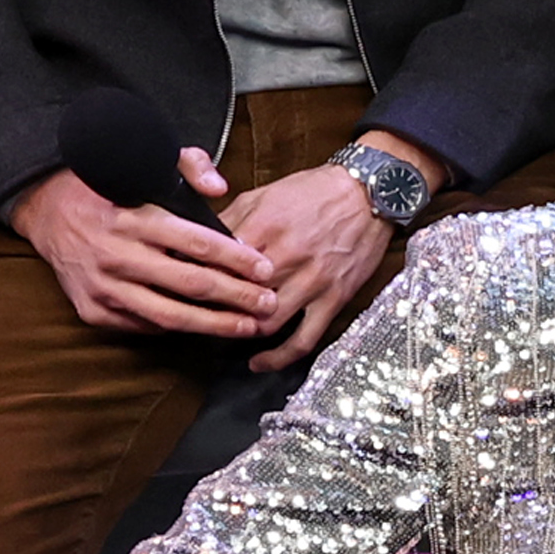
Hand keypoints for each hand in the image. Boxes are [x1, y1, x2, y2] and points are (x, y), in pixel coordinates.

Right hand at [11, 166, 272, 341]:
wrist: (47, 213)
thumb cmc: (106, 188)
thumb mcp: (143, 163)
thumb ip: (189, 166)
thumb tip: (220, 188)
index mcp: (132, 218)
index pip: (196, 243)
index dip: (236, 259)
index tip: (265, 268)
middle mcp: (116, 255)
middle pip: (190, 285)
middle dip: (237, 297)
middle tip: (270, 303)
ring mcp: (102, 287)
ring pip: (170, 316)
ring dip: (214, 325)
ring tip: (248, 327)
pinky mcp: (93, 310)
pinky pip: (144, 326)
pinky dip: (177, 329)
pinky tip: (206, 328)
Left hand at [215, 139, 431, 368]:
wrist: (370, 192)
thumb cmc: (317, 191)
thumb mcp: (264, 193)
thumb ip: (231, 219)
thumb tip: (200, 238)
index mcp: (265, 226)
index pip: (219, 262)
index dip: (197, 278)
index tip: (184, 288)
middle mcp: (287, 256)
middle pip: (238, 296)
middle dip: (214, 310)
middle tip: (197, 316)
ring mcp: (312, 281)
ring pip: (265, 322)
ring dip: (242, 333)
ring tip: (225, 335)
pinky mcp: (333, 299)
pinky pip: (304, 338)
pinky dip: (279, 357)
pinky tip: (260, 362)